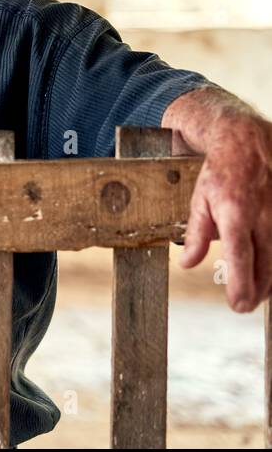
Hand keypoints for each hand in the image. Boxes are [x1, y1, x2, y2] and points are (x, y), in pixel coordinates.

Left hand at [176, 115, 271, 312]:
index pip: (241, 259)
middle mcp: (263, 217)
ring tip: (257, 294)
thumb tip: (188, 264)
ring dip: (270, 280)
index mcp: (235, 215)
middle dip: (257, 291)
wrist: (246, 144)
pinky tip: (269, 272)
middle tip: (245, 306)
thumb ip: (195, 234)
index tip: (237, 305)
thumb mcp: (198, 201)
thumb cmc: (218, 173)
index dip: (241, 286)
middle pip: (266, 265)